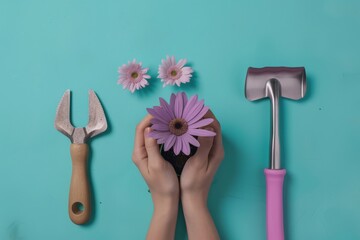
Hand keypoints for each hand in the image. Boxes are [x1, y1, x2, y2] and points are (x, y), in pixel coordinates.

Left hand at [132, 114, 178, 239]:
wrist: (167, 200)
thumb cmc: (163, 184)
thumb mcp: (158, 165)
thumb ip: (152, 147)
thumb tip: (150, 128)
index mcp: (139, 153)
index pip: (141, 129)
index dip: (150, 118)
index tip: (162, 111)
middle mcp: (141, 151)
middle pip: (145, 129)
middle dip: (155, 119)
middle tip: (168, 112)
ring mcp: (147, 154)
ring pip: (151, 134)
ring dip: (159, 125)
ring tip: (171, 118)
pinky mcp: (155, 156)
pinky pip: (157, 140)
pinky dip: (163, 133)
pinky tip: (172, 129)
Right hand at [180, 110, 223, 239]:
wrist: (193, 199)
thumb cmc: (194, 182)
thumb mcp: (198, 163)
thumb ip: (204, 145)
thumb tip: (207, 127)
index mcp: (216, 150)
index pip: (215, 126)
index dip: (207, 115)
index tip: (196, 107)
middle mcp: (215, 149)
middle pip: (212, 127)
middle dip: (203, 116)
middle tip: (190, 108)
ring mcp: (210, 152)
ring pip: (206, 132)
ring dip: (198, 123)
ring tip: (187, 115)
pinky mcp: (203, 155)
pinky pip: (201, 138)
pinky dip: (195, 131)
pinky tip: (185, 129)